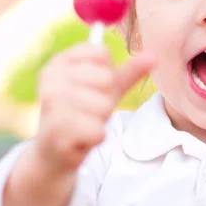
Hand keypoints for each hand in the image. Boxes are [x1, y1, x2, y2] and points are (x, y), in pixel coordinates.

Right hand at [34, 44, 153, 173]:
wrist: (55, 151)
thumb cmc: (83, 113)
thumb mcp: (107, 90)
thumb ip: (128, 72)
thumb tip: (154, 57)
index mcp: (60, 62)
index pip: (101, 53)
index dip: (107, 75)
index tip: (92, 88)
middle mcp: (51, 79)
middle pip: (105, 79)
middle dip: (106, 100)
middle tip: (89, 111)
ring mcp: (51, 104)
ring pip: (103, 106)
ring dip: (100, 120)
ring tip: (85, 124)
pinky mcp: (55, 131)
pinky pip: (98, 130)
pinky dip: (96, 137)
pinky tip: (81, 139)